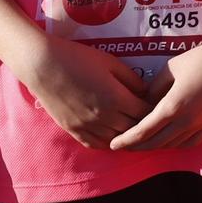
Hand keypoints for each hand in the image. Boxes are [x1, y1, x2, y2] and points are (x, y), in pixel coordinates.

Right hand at [17, 36, 148, 148]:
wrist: (44, 65)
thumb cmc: (79, 58)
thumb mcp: (111, 63)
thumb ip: (131, 79)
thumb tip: (146, 92)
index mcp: (116, 99)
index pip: (145, 113)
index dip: (154, 110)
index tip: (158, 105)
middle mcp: (104, 117)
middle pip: (133, 129)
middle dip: (143, 124)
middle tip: (149, 118)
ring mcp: (87, 126)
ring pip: (116, 140)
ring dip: (127, 135)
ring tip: (133, 127)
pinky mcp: (73, 130)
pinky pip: (96, 144)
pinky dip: (108, 142)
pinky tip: (113, 135)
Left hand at [110, 33, 201, 151]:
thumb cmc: (201, 57)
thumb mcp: (171, 68)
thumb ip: (153, 89)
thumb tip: (142, 104)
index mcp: (173, 105)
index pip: (143, 130)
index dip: (126, 139)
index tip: (113, 144)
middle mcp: (187, 120)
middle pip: (155, 143)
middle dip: (137, 146)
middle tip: (123, 146)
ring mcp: (201, 124)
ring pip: (172, 145)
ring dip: (155, 146)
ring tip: (143, 142)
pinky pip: (190, 142)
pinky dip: (176, 144)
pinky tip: (169, 139)